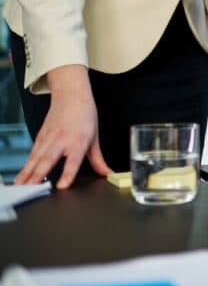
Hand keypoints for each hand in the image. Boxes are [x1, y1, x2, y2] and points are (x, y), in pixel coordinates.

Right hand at [14, 65, 110, 188]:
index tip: (62, 185)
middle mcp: (62, 140)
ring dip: (27, 173)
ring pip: (36, 158)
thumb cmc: (85, 115)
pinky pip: (32, 154)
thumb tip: (107, 173)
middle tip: (32, 189)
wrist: (71, 96)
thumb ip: (98, 159)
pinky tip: (21, 177)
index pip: (73, 160)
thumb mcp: (94, 138)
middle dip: (38, 175)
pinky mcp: (40, 137)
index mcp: (79, 140)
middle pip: (48, 159)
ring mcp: (49, 138)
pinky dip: (26, 166)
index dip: (68, 173)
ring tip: (21, 187)